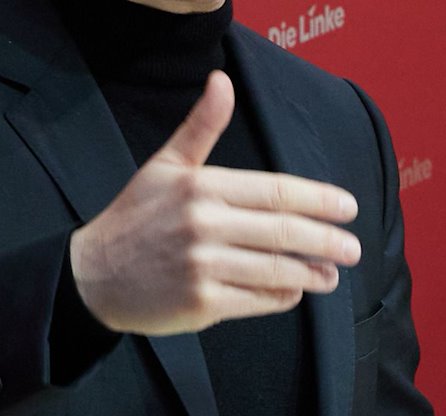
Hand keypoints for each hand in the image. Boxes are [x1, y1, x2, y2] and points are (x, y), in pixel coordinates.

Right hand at [69, 70, 359, 334]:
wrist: (93, 276)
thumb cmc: (135, 218)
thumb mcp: (164, 166)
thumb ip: (200, 127)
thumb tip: (221, 81)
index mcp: (201, 187)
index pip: (276, 192)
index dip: (319, 200)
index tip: (348, 207)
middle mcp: (204, 225)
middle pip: (284, 232)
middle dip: (327, 241)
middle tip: (352, 248)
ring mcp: (203, 267)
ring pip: (276, 270)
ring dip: (312, 274)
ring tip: (330, 276)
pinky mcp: (201, 304)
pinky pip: (257, 300)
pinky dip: (281, 297)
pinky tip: (293, 292)